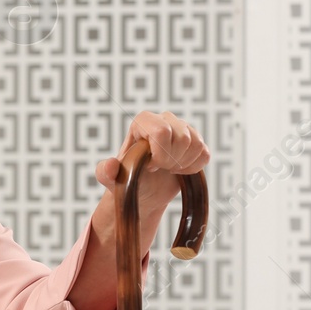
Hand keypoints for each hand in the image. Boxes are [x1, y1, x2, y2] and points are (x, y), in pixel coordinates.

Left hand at [94, 110, 209, 193]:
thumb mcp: (111, 179)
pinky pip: (205, 153)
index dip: (159, 153)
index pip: (161, 131)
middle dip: (171, 160)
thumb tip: (110, 166)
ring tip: (168, 169)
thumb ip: (105, 172)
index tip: (149, 166)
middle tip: (159, 169)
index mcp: (143, 121)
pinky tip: (180, 170)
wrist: (145, 191)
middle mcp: (164, 119)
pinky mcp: (197, 142)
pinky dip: (194, 168)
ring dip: (182, 164)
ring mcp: (182, 129)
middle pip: (181, 137)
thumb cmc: (127, 180)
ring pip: (195, 144)